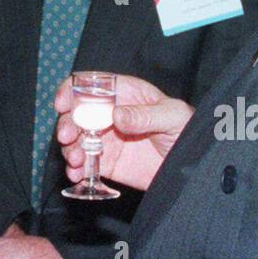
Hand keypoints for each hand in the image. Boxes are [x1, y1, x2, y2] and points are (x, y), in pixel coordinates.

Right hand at [55, 74, 192, 191]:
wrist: (194, 168)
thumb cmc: (189, 132)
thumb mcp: (173, 117)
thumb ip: (146, 115)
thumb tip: (116, 114)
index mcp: (126, 94)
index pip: (91, 85)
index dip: (72, 90)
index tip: (63, 104)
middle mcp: (110, 114)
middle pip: (77, 113)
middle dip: (66, 123)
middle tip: (67, 137)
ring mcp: (106, 139)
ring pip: (75, 138)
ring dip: (68, 148)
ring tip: (76, 161)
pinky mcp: (107, 163)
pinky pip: (83, 164)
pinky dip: (74, 168)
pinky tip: (76, 174)